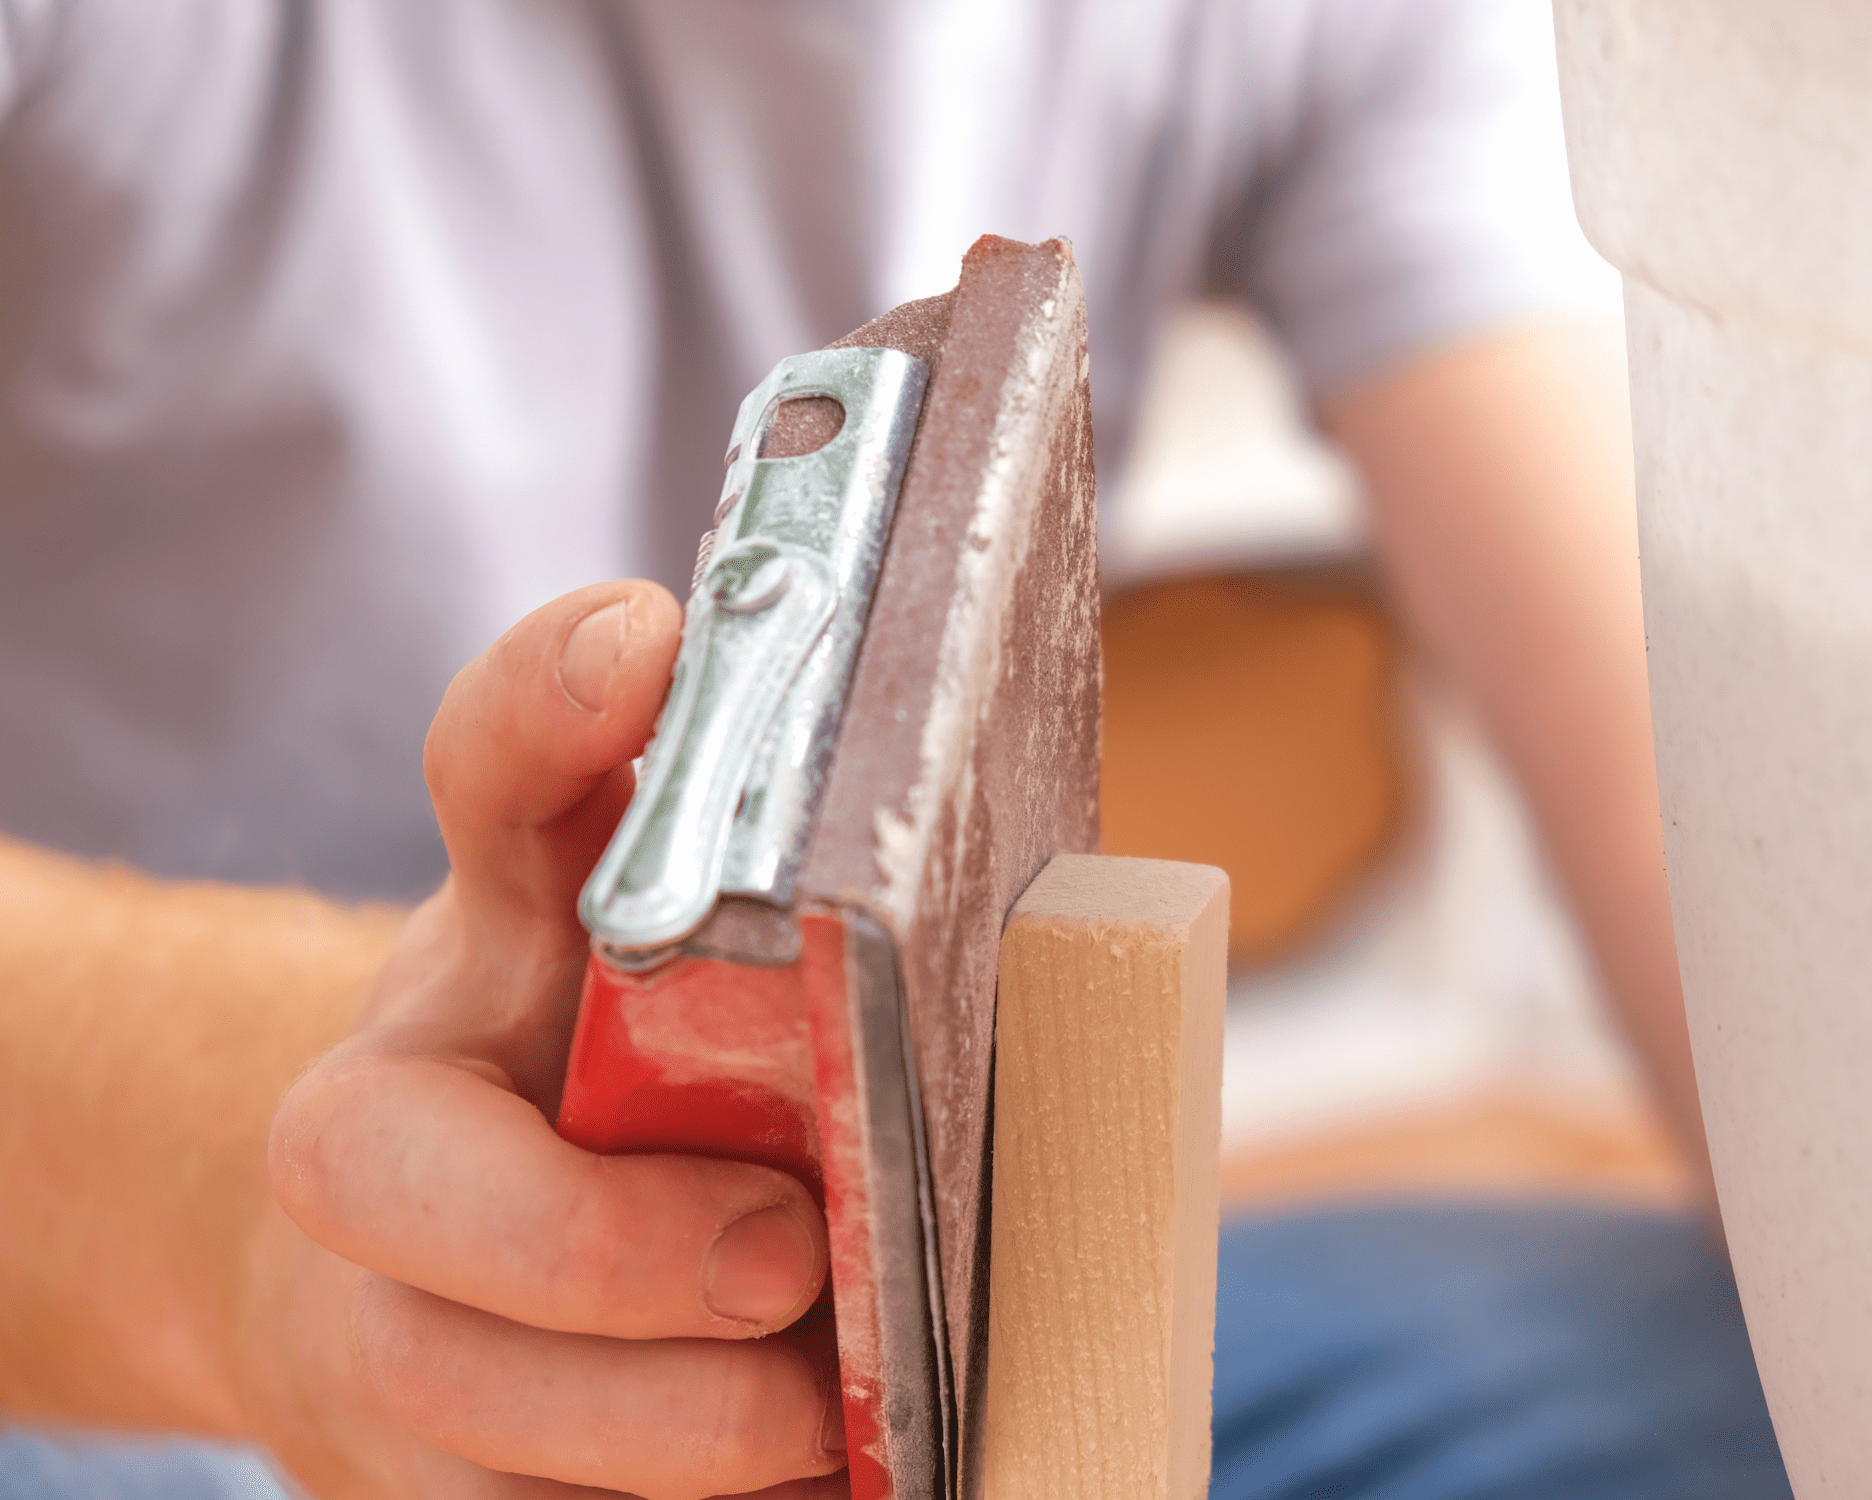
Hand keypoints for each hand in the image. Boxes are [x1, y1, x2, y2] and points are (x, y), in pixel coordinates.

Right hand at [252, 582, 846, 1497]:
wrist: (451, 1270)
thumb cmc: (635, 1095)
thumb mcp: (717, 981)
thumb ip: (812, 921)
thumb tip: (1002, 879)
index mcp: (497, 936)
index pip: (492, 775)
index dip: (551, 706)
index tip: (647, 649)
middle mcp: (395, 1119)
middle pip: (398, 1176)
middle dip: (601, 1241)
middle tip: (789, 1259)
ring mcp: (384, 1311)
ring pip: (455, 1404)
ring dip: (661, 1433)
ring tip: (831, 1426)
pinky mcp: (421, 1475)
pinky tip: (820, 1483)